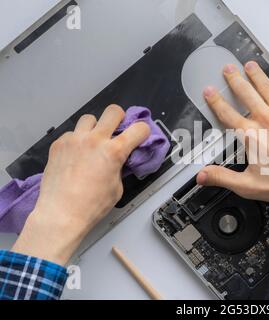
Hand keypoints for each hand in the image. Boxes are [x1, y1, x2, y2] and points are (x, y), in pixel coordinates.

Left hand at [12, 105, 149, 264]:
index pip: (139, 128)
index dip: (143, 131)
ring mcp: (74, 140)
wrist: (61, 214)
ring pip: (89, 118)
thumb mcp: (117, 187)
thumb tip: (119, 160)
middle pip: (113, 111)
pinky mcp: (59, 144)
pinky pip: (72, 133)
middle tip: (117, 131)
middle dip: (120, 119)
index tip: (141, 135)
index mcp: (114, 152)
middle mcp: (94, 140)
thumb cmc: (91, 205)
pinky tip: (76, 155)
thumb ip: (120, 167)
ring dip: (95, 127)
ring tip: (93, 142)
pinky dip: (77, 140)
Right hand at [197, 61, 268, 204]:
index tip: (210, 92)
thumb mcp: (246, 185)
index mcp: (250, 135)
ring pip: (267, 86)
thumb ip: (222, 177)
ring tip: (250, 64)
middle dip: (235, 79)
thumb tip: (202, 176)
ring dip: (257, 74)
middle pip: (245, 93)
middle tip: (229, 69)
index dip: (216, 101)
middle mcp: (265, 119)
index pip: (227, 113)